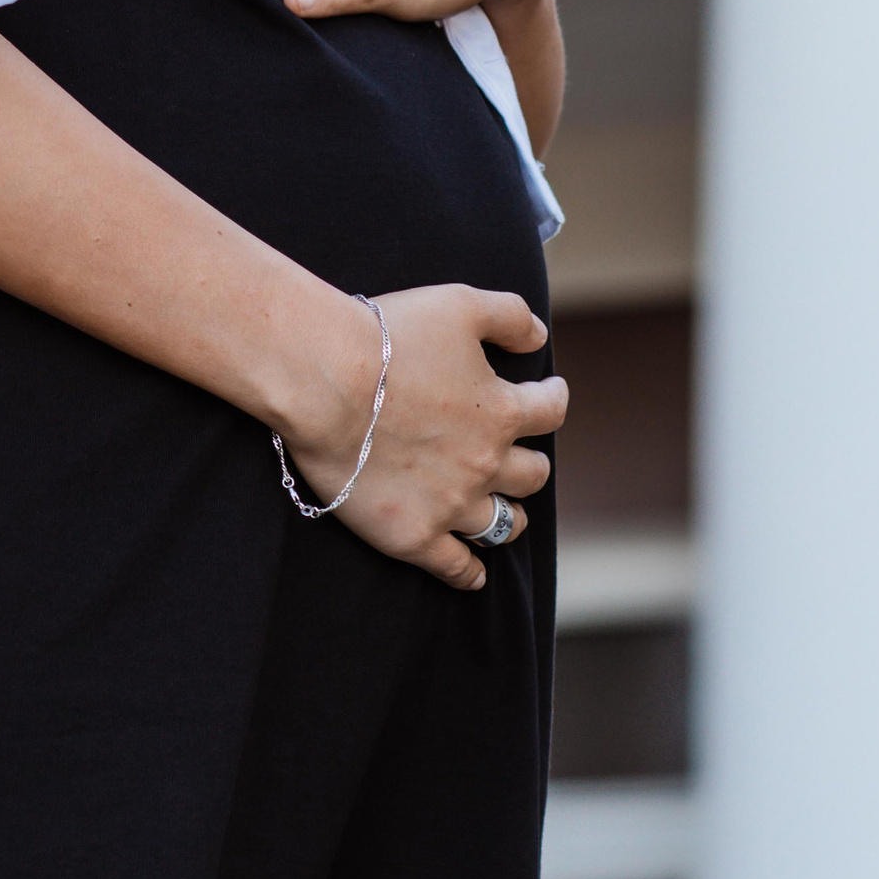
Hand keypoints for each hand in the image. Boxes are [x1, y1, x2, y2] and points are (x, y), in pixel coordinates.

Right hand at [278, 283, 562, 593]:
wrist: (325, 383)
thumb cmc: (388, 337)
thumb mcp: (460, 304)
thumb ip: (511, 317)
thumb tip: (540, 339)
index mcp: (502, 411)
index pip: (551, 411)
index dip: (553, 399)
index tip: (550, 393)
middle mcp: (486, 464)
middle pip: (532, 474)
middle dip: (529, 462)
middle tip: (516, 455)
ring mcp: (452, 505)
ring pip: (504, 524)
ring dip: (511, 517)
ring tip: (505, 512)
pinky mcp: (414, 535)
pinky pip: (455, 567)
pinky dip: (470, 573)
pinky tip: (473, 573)